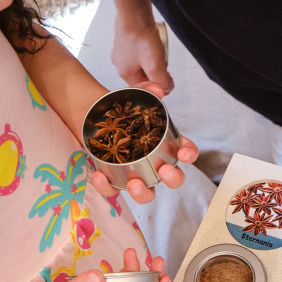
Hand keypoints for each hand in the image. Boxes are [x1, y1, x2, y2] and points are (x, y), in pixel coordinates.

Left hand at [89, 80, 197, 204]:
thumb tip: (157, 90)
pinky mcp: (113, 178)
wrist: (93, 115)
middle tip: (165, 171)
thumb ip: (147, 89)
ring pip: (145, 192)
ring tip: (135, 184)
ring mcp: (134, 173)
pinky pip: (113, 189)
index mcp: (165, 144)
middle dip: (174, 178)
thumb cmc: (121, 109)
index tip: (183, 153)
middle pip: (172, 178)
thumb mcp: (134, 95)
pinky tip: (100, 174)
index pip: (184, 152)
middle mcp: (153, 162)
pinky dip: (107, 186)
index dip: (189, 154)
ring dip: (143, 193)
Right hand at [112, 18, 172, 93]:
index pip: (142, 89)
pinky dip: (147, 49)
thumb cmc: (141, 37)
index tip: (167, 82)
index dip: (156, 88)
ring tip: (159, 52)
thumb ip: (162, 81)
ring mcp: (121, 50)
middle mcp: (120, 63)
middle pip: (141, 75)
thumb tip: (167, 89)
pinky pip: (138, 50)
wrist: (134, 12)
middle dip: (154, 73)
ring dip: (151, 61)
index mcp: (124, 73)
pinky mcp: (125, 39)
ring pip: (140, 62)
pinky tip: (152, 43)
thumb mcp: (155, 65)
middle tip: (164, 65)